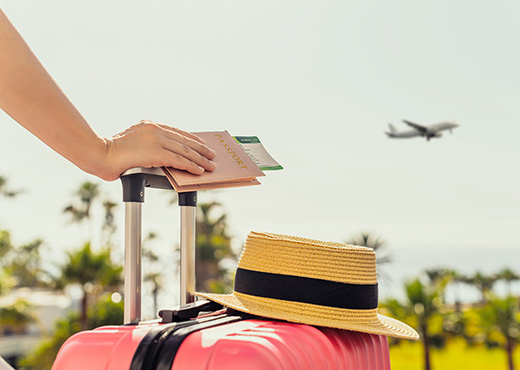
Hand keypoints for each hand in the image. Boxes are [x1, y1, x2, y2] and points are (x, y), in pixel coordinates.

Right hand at [99, 120, 216, 180]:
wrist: (100, 154)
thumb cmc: (111, 152)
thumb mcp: (132, 143)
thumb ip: (147, 145)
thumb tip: (160, 155)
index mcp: (149, 125)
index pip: (176, 131)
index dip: (191, 138)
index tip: (201, 143)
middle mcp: (155, 129)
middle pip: (184, 140)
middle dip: (200, 149)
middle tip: (212, 154)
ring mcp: (156, 139)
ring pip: (185, 150)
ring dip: (200, 159)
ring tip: (210, 165)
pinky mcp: (157, 152)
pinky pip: (179, 160)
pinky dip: (191, 165)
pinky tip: (199, 170)